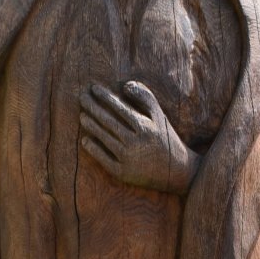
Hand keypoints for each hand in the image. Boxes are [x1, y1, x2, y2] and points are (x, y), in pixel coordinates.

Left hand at [79, 81, 199, 194]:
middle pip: (109, 122)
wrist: (177, 172)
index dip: (105, 97)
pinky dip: (93, 149)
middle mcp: (135, 143)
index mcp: (145, 128)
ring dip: (91, 126)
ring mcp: (128, 159)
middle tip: (82, 97)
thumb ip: (146, 98)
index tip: (94, 88)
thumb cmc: (166, 139)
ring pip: (104, 138)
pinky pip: (104, 159)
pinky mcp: (123, 173)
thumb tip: (126, 85)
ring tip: (82, 116)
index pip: (120, 108)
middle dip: (93, 107)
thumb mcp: (161, 117)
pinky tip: (85, 140)